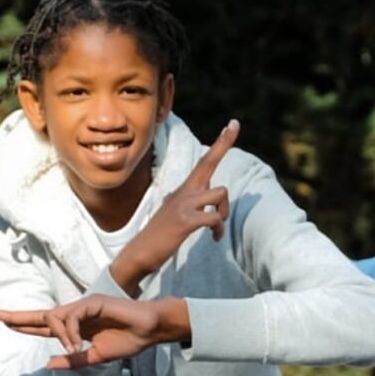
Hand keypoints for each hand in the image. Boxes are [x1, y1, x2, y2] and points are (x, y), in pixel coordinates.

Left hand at [0, 294, 190, 369]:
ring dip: (59, 336)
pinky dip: (70, 332)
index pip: (46, 325)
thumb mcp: (97, 356)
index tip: (5, 323)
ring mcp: (84, 306)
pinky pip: (71, 317)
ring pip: (56, 318)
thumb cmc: (129, 341)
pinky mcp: (92, 302)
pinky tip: (78, 343)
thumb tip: (47, 364)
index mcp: (78, 327)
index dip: (26, 324)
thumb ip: (73, 360)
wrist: (150, 331)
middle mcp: (77, 314)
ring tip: (74, 349)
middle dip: (19, 316)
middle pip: (42, 315)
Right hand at [114, 119, 240, 286]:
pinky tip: (215, 238)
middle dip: (223, 143)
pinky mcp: (185, 221)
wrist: (140, 253)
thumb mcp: (179, 212)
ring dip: (225, 213)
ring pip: (220, 193)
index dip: (220, 144)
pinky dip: (219, 229)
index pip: (205, 161)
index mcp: (185, 190)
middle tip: (234, 122)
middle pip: (208, 162)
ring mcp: (183, 204)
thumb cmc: (163, 235)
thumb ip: (195, 202)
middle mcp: (185, 191)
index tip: (231, 124)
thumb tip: (212, 198)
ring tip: (216, 229)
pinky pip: (215, 218)